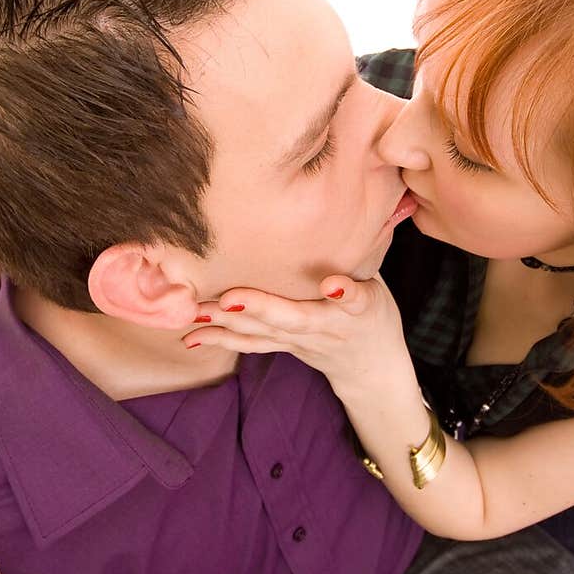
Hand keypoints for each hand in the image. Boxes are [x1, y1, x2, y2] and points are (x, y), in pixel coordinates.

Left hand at [181, 274, 409, 394]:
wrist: (371, 370)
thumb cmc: (374, 316)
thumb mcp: (379, 287)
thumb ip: (362, 256)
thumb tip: (360, 204)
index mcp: (358, 312)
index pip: (354, 302)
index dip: (346, 293)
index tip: (332, 285)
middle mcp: (328, 329)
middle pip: (295, 320)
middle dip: (262, 308)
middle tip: (229, 298)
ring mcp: (302, 342)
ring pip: (266, 334)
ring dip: (230, 325)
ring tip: (198, 312)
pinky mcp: (284, 348)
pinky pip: (251, 345)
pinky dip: (223, 341)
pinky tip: (193, 338)